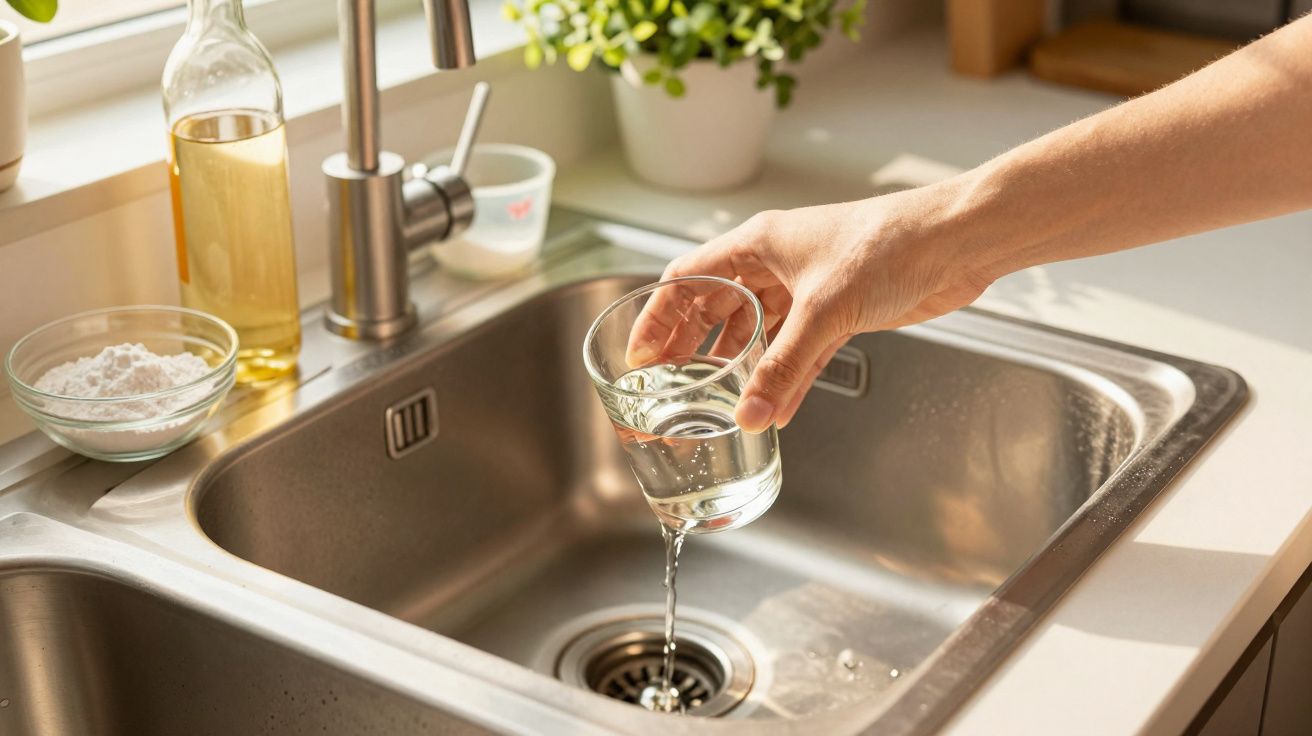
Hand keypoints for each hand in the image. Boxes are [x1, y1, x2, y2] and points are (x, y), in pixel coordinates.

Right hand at [654, 183, 995, 432]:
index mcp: (757, 244)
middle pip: (716, 306)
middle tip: (671, 383)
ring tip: (718, 402)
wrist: (955, 242)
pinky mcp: (838, 311)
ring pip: (757, 332)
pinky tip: (775, 410)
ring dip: (741, 368)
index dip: (659, 316)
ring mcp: (806, 289)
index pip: (688, 279)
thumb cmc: (890, 243)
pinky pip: (798, 351)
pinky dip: (785, 379)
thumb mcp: (824, 308)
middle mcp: (775, 264)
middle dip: (692, 345)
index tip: (642, 355)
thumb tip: (750, 412)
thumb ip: (783, 366)